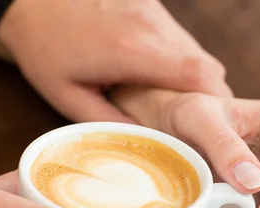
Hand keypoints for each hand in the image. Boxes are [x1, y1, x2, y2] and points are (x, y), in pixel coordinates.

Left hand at [0, 0, 231, 121]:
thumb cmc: (44, 49)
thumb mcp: (68, 97)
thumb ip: (111, 122)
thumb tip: (147, 142)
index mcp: (132, 50)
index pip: (198, 74)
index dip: (215, 103)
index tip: (211, 127)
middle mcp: (151, 26)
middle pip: (205, 64)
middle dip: (207, 97)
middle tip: (193, 123)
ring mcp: (153, 12)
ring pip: (195, 51)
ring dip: (191, 80)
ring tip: (171, 103)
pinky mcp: (150, 6)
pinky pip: (178, 40)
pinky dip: (177, 63)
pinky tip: (155, 77)